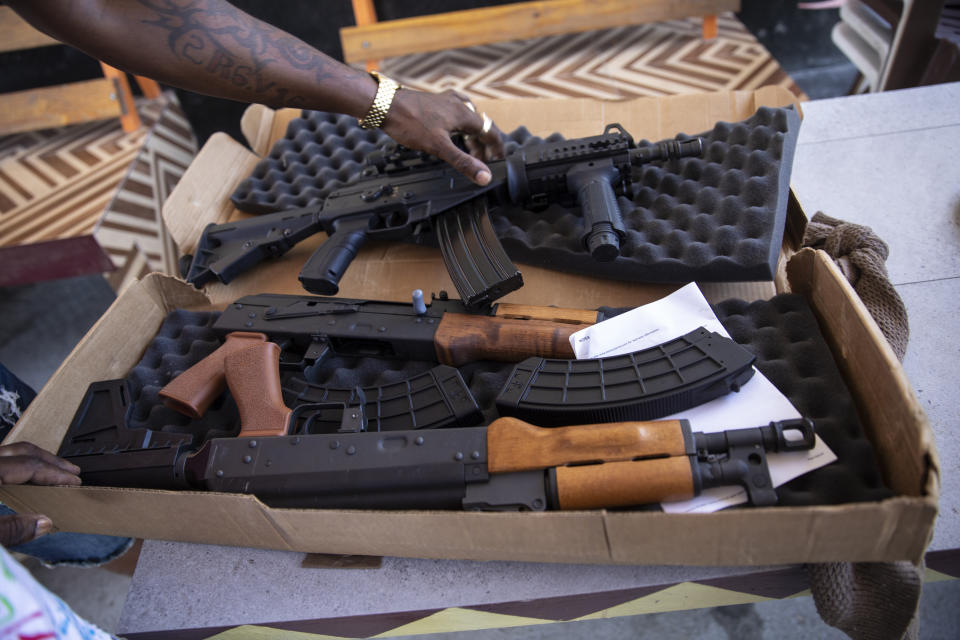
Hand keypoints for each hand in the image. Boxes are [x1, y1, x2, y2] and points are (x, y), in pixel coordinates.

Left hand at [0, 442, 81, 546]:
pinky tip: (23, 480)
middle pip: (22, 452)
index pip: (30, 465)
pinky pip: (1, 461)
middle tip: (72, 470)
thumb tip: (44, 523)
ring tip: (52, 471)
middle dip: (51, 461)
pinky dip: (17, 466)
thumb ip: (10, 529)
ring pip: (10, 453)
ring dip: (34, 460)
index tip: (74, 480)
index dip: (56, 473)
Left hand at [383, 89, 505, 185]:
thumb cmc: (409, 122)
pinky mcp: (435, 102)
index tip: (499, 161)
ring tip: (471, 151)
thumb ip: (463, 162)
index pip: (491, 131)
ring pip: (468, 119)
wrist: (384, 104)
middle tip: (482, 162)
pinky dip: (460, 125)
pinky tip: (454, 129)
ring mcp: (446, 101)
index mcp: (464, 114)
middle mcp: (458, 104)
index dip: (497, 148)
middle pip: (480, 126)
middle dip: (483, 146)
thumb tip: (484, 176)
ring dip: (472, 136)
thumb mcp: (439, 147)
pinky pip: (455, 113)